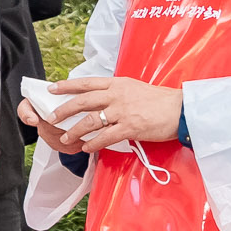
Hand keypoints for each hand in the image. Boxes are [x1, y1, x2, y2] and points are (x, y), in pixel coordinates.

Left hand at [33, 75, 181, 154]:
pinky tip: (86, 147)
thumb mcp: (134, 88)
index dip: (67, 86)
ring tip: (65, 138)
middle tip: (50, 118)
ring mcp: (122, 111)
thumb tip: (100, 100)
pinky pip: (105, 137)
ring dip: (75, 131)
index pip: (86, 83)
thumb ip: (116, 92)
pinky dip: (93, 143)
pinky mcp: (130, 127)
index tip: (52, 88)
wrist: (180, 109)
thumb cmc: (159, 100)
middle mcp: (117, 95)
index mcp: (117, 83)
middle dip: (63, 110)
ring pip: (90, 121)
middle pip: (83, 101)